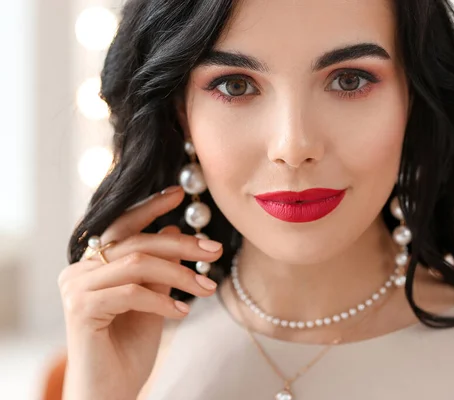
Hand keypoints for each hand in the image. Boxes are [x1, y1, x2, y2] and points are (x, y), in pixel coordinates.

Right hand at [58, 186, 221, 399]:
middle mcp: (79, 271)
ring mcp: (75, 288)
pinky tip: (182, 314)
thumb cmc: (129, 349)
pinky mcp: (80, 308)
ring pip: (137, 263)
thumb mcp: (152, 300)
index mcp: (93, 265)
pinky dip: (162, 301)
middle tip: (214, 250)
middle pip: (136, 241)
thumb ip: (158, 268)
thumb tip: (172, 230)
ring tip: (207, 288)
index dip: (150, 207)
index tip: (179, 194)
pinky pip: (132, 292)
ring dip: (179, 274)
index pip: (123, 225)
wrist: (110, 392)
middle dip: (181, 244)